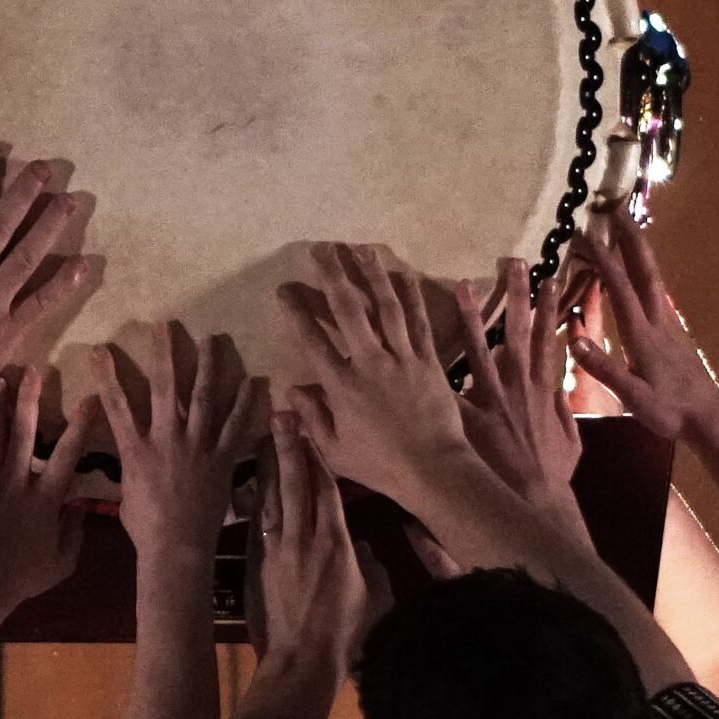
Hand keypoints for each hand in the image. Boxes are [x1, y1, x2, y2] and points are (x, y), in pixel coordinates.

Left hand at [0, 367, 97, 614]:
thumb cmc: (25, 577)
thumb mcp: (62, 561)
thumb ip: (74, 530)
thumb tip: (79, 504)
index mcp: (44, 501)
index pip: (67, 455)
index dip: (80, 425)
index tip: (91, 398)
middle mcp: (17, 484)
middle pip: (23, 433)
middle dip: (29, 399)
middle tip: (34, 370)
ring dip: (1, 406)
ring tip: (3, 378)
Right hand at [91, 323, 268, 560]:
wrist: (176, 548)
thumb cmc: (145, 527)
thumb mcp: (126, 491)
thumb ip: (129, 465)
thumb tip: (127, 453)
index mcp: (136, 448)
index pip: (117, 404)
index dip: (107, 374)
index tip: (101, 348)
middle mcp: (166, 439)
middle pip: (165, 387)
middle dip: (165, 353)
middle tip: (167, 325)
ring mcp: (197, 447)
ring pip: (203, 398)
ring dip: (207, 366)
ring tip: (211, 339)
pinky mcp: (222, 459)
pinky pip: (236, 426)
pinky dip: (244, 403)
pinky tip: (253, 380)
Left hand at [250, 412, 371, 670]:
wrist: (301, 661)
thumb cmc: (344, 633)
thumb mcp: (371, 596)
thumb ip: (369, 567)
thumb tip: (363, 551)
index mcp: (336, 541)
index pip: (326, 488)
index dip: (320, 455)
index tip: (314, 428)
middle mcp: (305, 536)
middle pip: (296, 481)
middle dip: (289, 446)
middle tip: (281, 414)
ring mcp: (278, 548)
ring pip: (272, 496)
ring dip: (267, 465)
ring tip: (261, 436)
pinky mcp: (259, 562)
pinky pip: (258, 522)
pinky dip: (256, 499)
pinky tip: (251, 483)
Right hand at [276, 243, 470, 503]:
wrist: (434, 470)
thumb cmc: (381, 466)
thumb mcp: (335, 451)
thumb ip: (312, 419)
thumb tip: (291, 390)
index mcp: (342, 387)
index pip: (312, 340)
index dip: (296, 312)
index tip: (283, 289)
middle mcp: (370, 363)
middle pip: (348, 310)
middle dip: (331, 276)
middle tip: (319, 249)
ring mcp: (402, 358)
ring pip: (385, 306)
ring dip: (371, 274)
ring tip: (359, 249)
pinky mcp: (429, 360)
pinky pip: (419, 321)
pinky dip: (411, 295)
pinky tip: (403, 273)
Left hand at [453, 255, 586, 522]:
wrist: (532, 500)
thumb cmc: (552, 476)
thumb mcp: (572, 440)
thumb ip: (565, 410)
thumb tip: (563, 389)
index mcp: (545, 389)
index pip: (548, 338)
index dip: (549, 308)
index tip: (548, 279)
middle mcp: (518, 386)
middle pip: (520, 332)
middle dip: (518, 296)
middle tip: (513, 262)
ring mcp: (492, 399)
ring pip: (481, 348)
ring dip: (473, 314)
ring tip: (463, 283)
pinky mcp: (468, 417)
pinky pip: (449, 384)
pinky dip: (436, 362)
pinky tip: (420, 344)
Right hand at [567, 214, 718, 444]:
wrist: (708, 418)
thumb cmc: (669, 411)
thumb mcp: (633, 397)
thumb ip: (604, 368)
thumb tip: (574, 339)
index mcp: (644, 335)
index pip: (621, 289)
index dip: (604, 260)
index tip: (587, 234)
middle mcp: (659, 321)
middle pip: (644, 271)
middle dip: (630, 238)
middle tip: (617, 208)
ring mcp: (670, 324)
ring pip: (653, 278)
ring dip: (639, 250)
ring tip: (627, 229)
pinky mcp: (676, 332)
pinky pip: (657, 292)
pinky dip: (646, 272)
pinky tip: (642, 272)